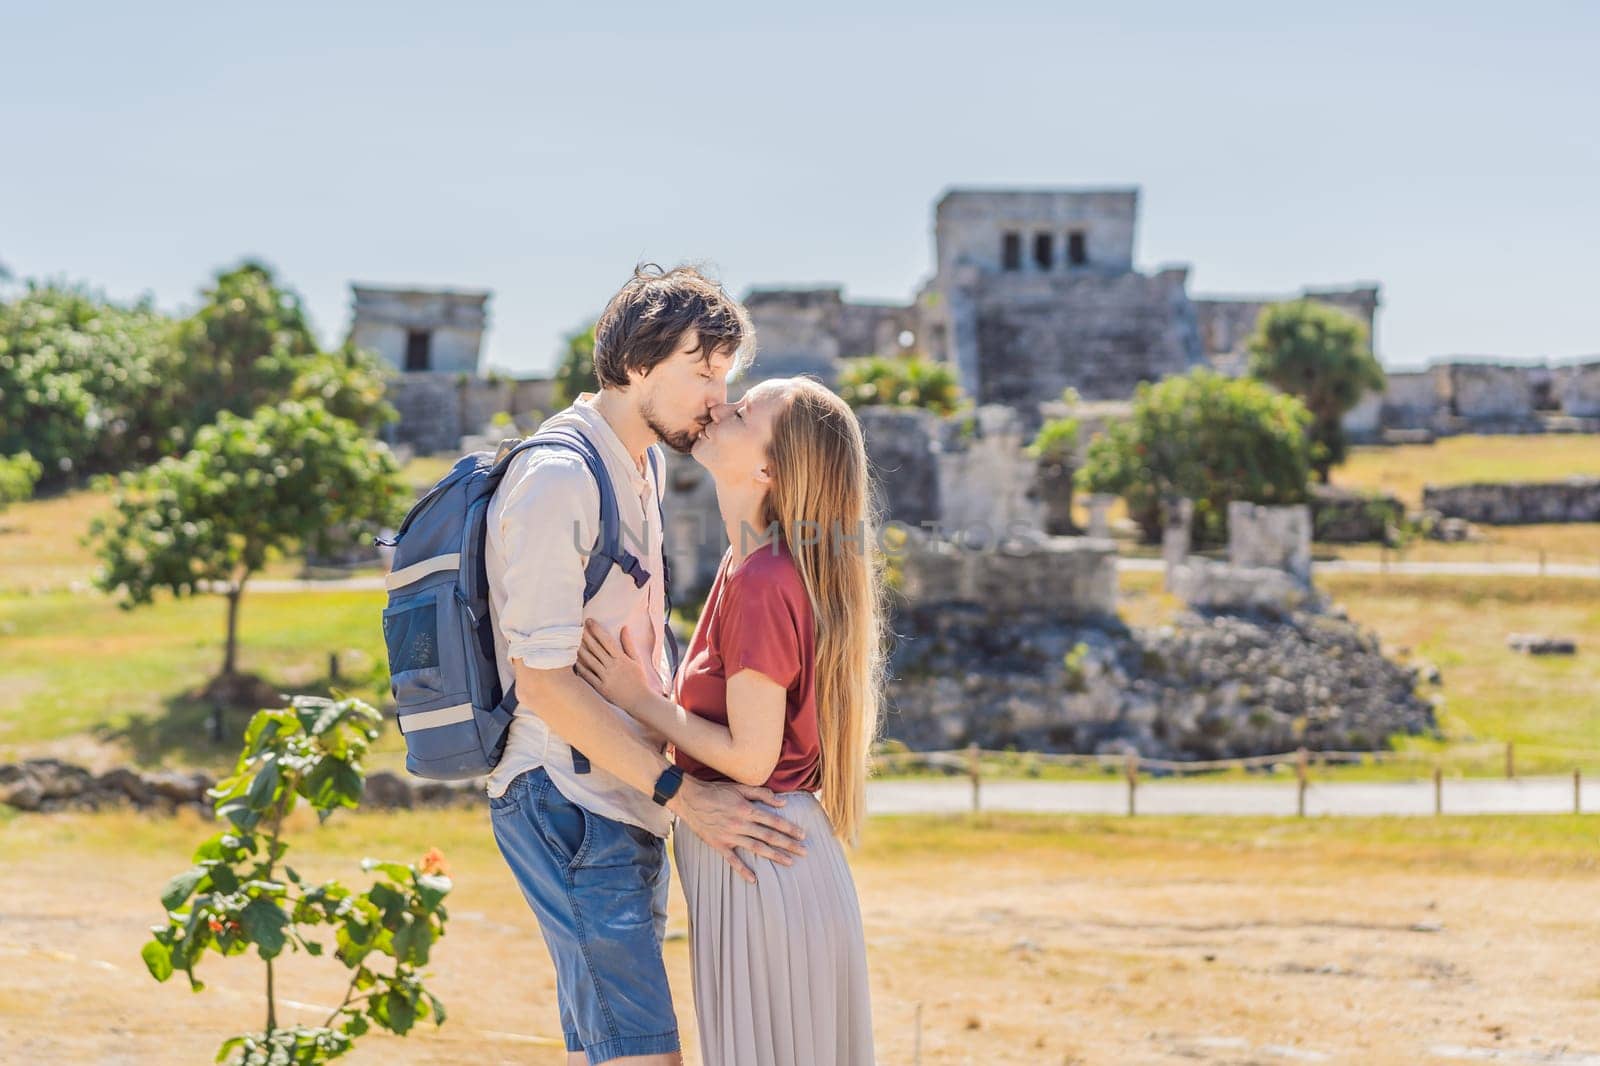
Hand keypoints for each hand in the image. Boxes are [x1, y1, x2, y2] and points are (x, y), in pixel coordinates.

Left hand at [575, 619, 655, 715]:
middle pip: (596, 648)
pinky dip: (581, 668)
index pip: (606, 640)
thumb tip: (624, 628)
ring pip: (590, 661)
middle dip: (586, 636)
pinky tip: (574, 661)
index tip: (589, 621)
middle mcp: (612, 666)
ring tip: (572, 641)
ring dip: (580, 650)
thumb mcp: (636, 660)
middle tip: (577, 627)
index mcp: (621, 658)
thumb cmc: (639, 679)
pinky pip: (588, 676)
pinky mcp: (601, 688)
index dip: (596, 629)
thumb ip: (629, 643)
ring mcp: (606, 677)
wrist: (640, 700)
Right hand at [668, 776, 806, 884]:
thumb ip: (762, 794)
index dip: (790, 829)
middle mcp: (741, 824)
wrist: (690, 798)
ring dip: (774, 856)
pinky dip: (743, 870)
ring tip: (789, 862)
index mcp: (747, 809)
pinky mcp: (718, 844)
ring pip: (756, 848)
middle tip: (804, 852)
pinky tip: (753, 880)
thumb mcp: (739, 788)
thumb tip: (782, 803)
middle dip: (789, 844)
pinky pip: (732, 860)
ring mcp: (730, 836)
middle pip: (769, 836)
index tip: (803, 835)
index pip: (774, 821)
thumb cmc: (716, 791)